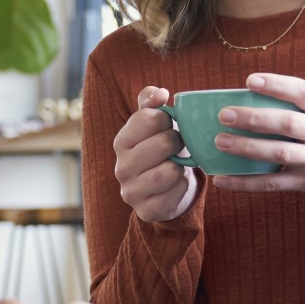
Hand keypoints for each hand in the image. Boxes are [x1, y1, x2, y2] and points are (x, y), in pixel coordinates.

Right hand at [113, 86, 197, 221]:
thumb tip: (160, 93)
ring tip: (177, 164)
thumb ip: (151, 103)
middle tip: (179, 145)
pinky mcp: (146, 210)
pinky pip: (175, 192)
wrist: (162, 190)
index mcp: (121, 141)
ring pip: (168, 171)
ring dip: (180, 166)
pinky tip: (177, 183)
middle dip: (178, 142)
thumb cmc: (159, 151)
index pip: (148, 118)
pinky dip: (182, 185)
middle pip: (162, 143)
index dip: (167, 119)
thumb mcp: (153, 125)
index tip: (169, 125)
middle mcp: (121, 167)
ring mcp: (131, 191)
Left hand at [210, 73, 304, 194]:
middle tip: (224, 115)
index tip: (250, 81)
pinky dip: (244, 182)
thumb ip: (292, 103)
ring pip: (279, 153)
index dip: (277, 85)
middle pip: (288, 123)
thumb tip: (240, 99)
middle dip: (254, 118)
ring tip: (220, 142)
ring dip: (247, 148)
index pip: (304, 92)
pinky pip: (271, 184)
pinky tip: (221, 178)